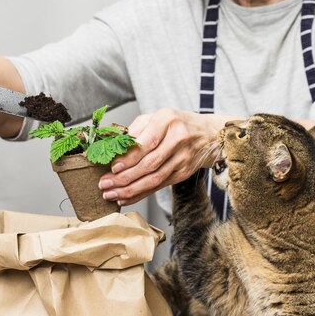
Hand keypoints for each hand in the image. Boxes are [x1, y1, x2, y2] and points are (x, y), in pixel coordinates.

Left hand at [98, 108, 238, 205]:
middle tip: (105, 184)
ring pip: (154, 179)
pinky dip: (141, 194)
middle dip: (124, 177)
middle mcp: (178, 139)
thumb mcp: (157, 117)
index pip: (146, 143)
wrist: (209, 135)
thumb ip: (136, 129)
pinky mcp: (184, 173)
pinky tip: (126, 198)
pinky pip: (159, 186)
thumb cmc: (177, 124)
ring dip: (130, 190)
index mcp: (167, 120)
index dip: (129, 158)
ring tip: (111, 194)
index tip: (113, 167)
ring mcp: (183, 158)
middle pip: (149, 164)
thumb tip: (113, 146)